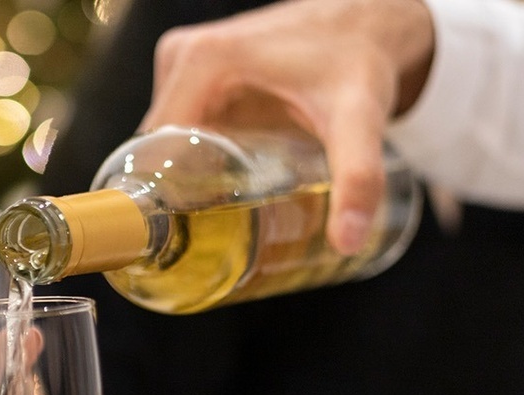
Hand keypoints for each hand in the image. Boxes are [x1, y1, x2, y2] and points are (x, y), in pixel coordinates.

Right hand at [143, 0, 434, 251]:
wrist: (371, 18)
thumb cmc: (359, 58)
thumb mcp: (358, 118)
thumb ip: (357, 177)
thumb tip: (348, 240)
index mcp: (202, 62)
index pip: (153, 150)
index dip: (164, 200)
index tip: (186, 244)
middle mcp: (184, 56)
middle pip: (157, 149)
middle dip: (177, 196)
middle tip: (210, 242)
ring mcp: (187, 61)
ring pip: (167, 141)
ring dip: (186, 179)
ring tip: (219, 219)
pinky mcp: (199, 70)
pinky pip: (182, 125)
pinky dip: (197, 156)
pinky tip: (223, 186)